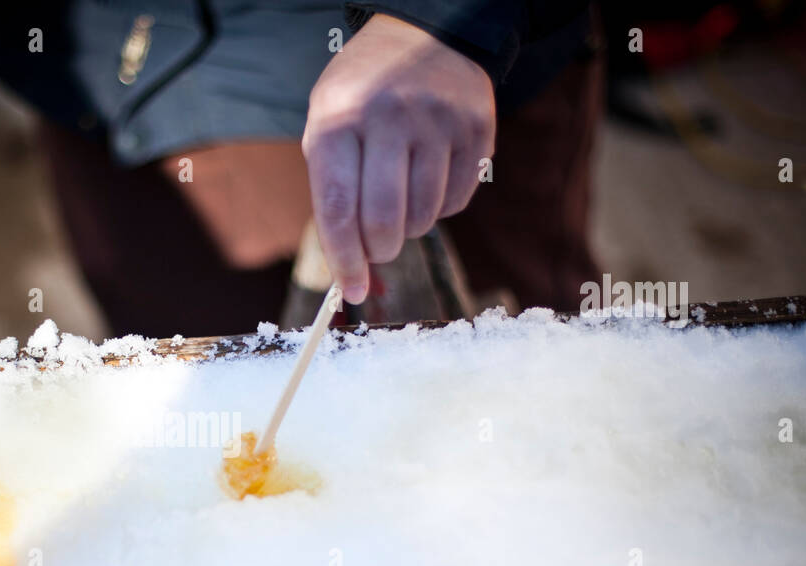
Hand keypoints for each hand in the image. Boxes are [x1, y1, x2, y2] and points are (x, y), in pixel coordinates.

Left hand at [302, 15, 495, 303]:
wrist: (424, 34)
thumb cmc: (362, 98)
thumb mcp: (328, 128)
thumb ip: (332, 198)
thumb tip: (350, 275)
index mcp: (340, 120)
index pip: (339, 210)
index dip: (344, 261)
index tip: (350, 291)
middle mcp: (390, 116)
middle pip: (384, 222)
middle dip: (379, 250)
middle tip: (378, 248)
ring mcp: (438, 121)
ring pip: (423, 218)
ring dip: (409, 227)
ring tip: (401, 196)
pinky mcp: (477, 128)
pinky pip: (457, 202)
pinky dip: (439, 207)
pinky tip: (429, 176)